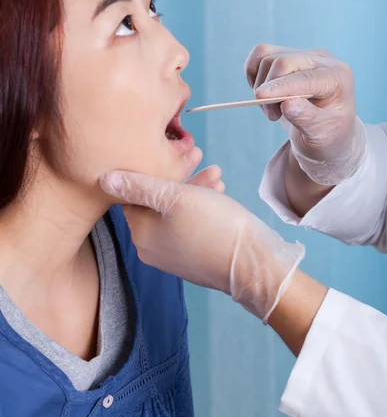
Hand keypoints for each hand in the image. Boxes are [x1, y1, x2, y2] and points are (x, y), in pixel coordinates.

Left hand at [100, 169, 304, 322]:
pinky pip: (190, 226)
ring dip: (194, 188)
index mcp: (140, 233)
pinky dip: (202, 207)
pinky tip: (218, 191)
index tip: (173, 152)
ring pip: (177, 212)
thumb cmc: (214, 226)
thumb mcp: (174, 196)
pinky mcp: (193, 259)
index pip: (134, 194)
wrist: (253, 265)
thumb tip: (103, 179)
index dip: (154, 169)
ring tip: (215, 173)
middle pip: (158, 201)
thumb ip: (137, 186)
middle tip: (197, 156)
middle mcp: (151, 248)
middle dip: (179, 176)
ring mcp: (173, 256)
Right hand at [245, 44, 366, 184]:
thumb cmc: (327, 135)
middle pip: (283, 62)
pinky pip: (260, 55)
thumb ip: (306, 118)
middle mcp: (322, 60)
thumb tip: (287, 104)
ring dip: (260, 87)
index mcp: (338, 78)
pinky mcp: (286, 54)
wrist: (324, 130)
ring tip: (273, 109)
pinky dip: (253, 74)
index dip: (281, 86)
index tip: (260, 96)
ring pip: (267, 58)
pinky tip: (265, 93)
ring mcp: (303, 55)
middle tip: (272, 116)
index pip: (305, 78)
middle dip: (269, 90)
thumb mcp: (322, 135)